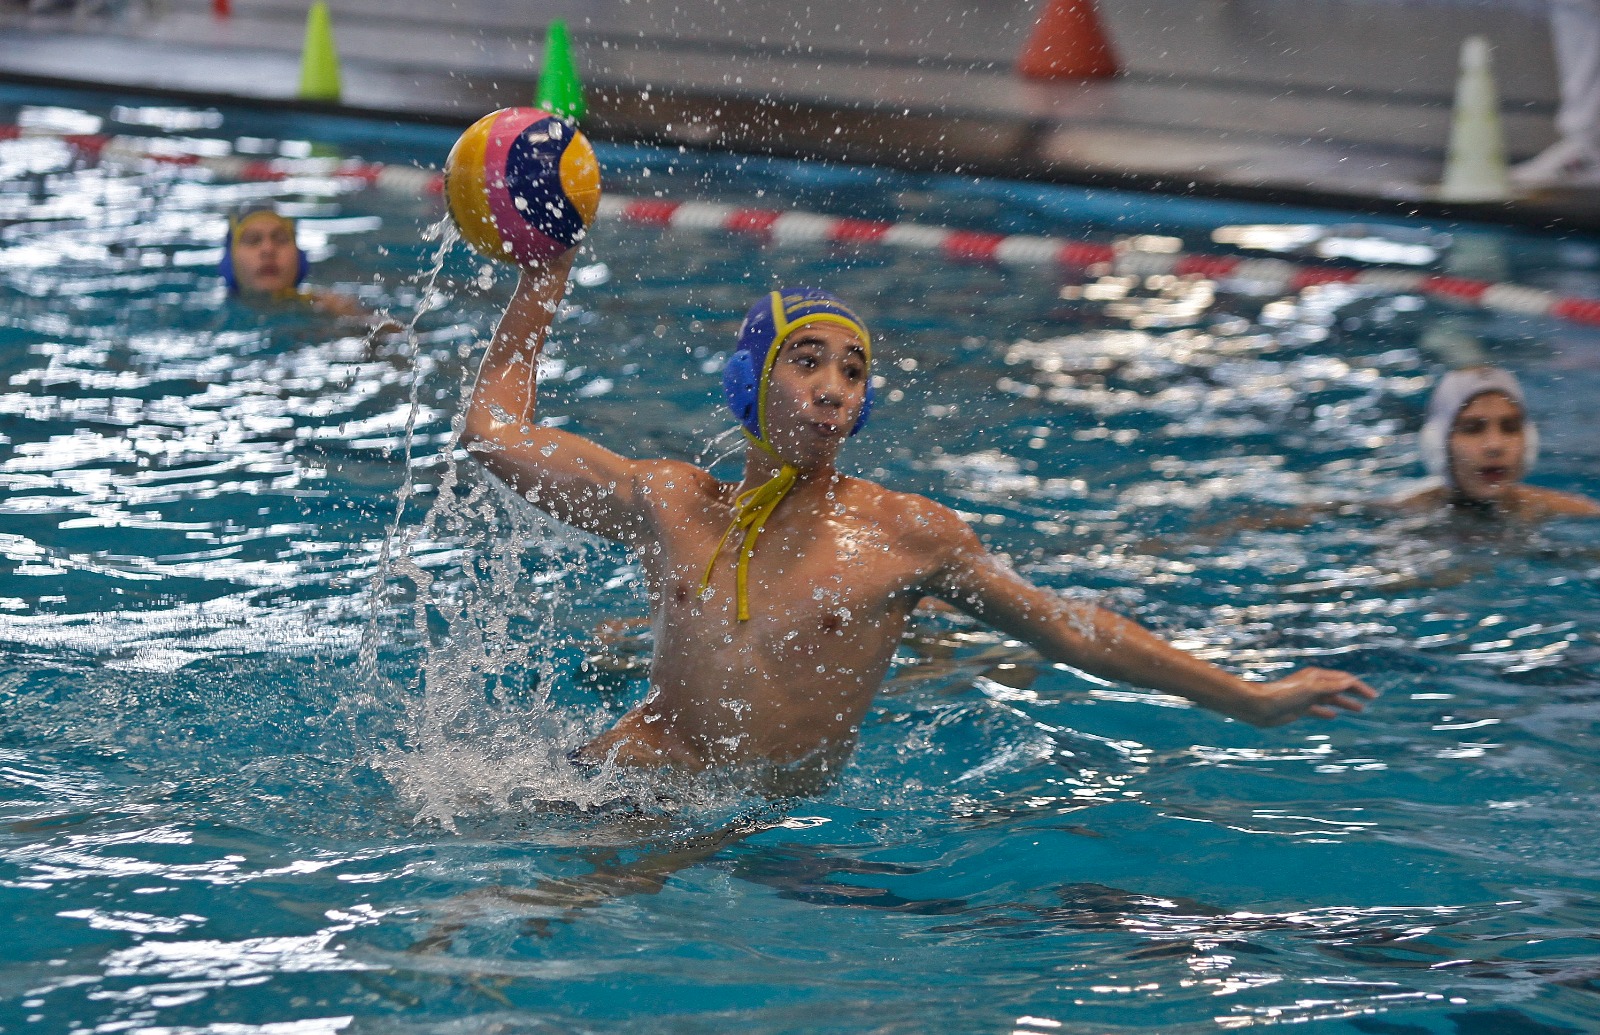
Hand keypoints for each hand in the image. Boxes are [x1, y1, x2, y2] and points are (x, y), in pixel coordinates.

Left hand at [1242, 667, 1377, 726]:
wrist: (1259, 706)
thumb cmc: (1283, 695)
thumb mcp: (1310, 689)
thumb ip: (1330, 686)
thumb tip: (1350, 682)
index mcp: (1316, 676)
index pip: (1343, 679)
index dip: (1359, 687)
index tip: (1373, 697)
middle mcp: (1312, 684)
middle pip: (1338, 687)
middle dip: (1355, 693)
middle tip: (1370, 700)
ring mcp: (1306, 696)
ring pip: (1330, 699)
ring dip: (1345, 702)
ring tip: (1359, 709)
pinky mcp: (1298, 708)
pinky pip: (1317, 709)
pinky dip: (1327, 711)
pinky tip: (1333, 716)